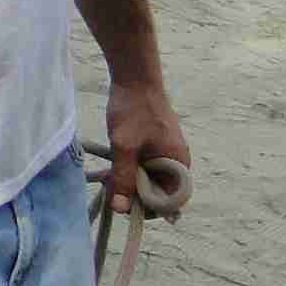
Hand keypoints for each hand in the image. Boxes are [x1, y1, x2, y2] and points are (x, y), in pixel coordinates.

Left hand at [102, 80, 189, 218]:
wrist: (135, 76)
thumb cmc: (133, 109)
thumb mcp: (124, 146)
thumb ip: (123, 178)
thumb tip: (120, 209)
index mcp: (178, 165)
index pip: (170, 203)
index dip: (149, 209)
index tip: (125, 205)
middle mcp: (176, 162)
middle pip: (158, 193)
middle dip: (134, 195)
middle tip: (110, 189)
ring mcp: (166, 153)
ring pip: (148, 179)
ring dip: (129, 181)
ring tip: (107, 178)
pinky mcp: (155, 145)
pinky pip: (144, 166)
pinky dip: (129, 169)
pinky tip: (110, 167)